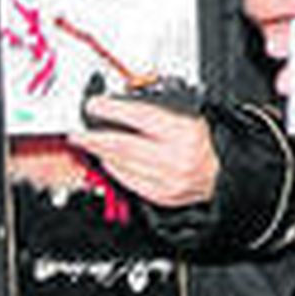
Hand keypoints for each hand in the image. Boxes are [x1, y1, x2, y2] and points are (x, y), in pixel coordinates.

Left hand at [73, 96, 219, 207]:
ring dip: (101, 153)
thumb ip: (154, 106)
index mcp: (184, 131)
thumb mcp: (186, 114)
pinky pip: (129, 182)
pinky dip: (114, 169)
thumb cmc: (199, 141)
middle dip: (95, 138)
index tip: (95, 106)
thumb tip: (119, 99)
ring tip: (88, 143)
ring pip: (123, 165)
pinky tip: (107, 160)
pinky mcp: (161, 196)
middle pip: (124, 145)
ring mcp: (169, 180)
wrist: (217, 174)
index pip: (140, 117)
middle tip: (77, 132)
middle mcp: (177, 157)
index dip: (112, 110)